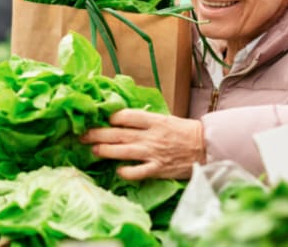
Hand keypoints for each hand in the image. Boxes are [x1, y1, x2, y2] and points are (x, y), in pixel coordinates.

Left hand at [81, 109, 205, 180]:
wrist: (206, 147)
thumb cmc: (185, 131)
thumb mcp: (165, 119)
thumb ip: (146, 120)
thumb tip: (123, 118)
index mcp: (154, 120)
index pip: (125, 116)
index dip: (109, 118)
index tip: (99, 120)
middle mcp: (151, 136)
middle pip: (118, 134)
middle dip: (97, 134)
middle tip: (81, 135)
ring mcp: (153, 153)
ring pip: (123, 151)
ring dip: (105, 151)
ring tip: (92, 150)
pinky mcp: (158, 169)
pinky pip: (137, 172)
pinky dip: (126, 171)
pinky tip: (118, 170)